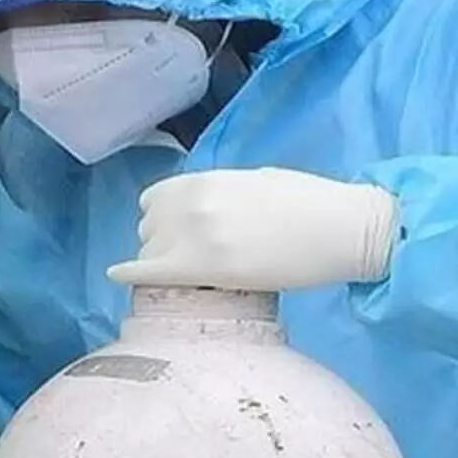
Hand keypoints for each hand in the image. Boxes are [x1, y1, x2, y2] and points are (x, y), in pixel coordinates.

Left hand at [106, 167, 399, 290]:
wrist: (339, 227)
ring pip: (150, 250)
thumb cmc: (312, 201)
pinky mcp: (205, 268)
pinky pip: (149, 271)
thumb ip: (225, 194)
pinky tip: (119, 276)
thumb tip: (211, 210)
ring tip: (179, 273)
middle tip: (183, 256)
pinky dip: (130, 273)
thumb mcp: (259, 182)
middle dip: (161, 240)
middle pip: (150, 227)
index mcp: (209, 180)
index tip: (173, 231)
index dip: (163, 217)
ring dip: (160, 260)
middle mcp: (194, 203)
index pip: (158, 198)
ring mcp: (197, 236)